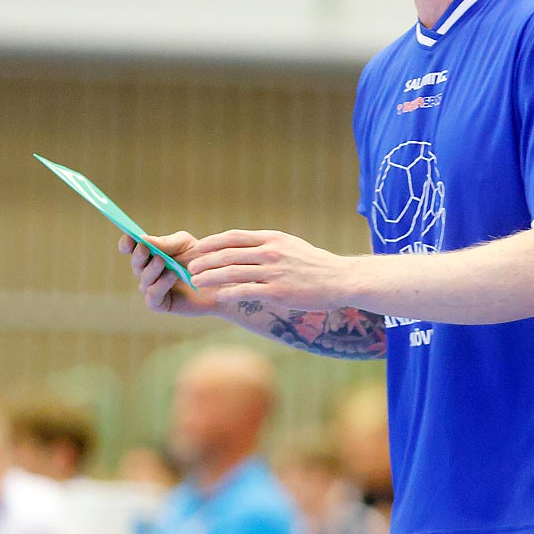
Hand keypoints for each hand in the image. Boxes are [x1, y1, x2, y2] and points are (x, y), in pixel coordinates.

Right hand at [120, 232, 217, 316]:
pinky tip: (171, 276)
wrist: (221, 282)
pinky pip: (153, 296)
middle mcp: (148, 272)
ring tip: (162, 260)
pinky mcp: (161, 304)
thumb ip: (165, 243)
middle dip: (139, 255)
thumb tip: (142, 240)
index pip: (131, 249)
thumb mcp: (185, 244)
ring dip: (151, 269)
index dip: (126, 244)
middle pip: (136, 264)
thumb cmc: (202, 260)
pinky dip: (160, 285)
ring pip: (144, 280)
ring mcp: (153, 288)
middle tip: (144, 247)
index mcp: (150, 255)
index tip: (128, 237)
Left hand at [184, 230, 353, 311]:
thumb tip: (246, 250)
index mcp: (273, 239)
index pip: (234, 237)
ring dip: (210, 277)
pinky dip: (228, 293)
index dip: (212, 242)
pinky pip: (245, 291)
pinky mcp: (278, 291)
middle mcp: (271, 252)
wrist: (342, 280)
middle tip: (191, 268)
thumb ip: (269, 247)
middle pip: (227, 254)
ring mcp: (273, 272)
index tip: (198, 248)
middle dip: (205, 261)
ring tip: (197, 282)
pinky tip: (218, 296)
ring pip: (231, 272)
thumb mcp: (292, 247)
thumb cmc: (317, 265)